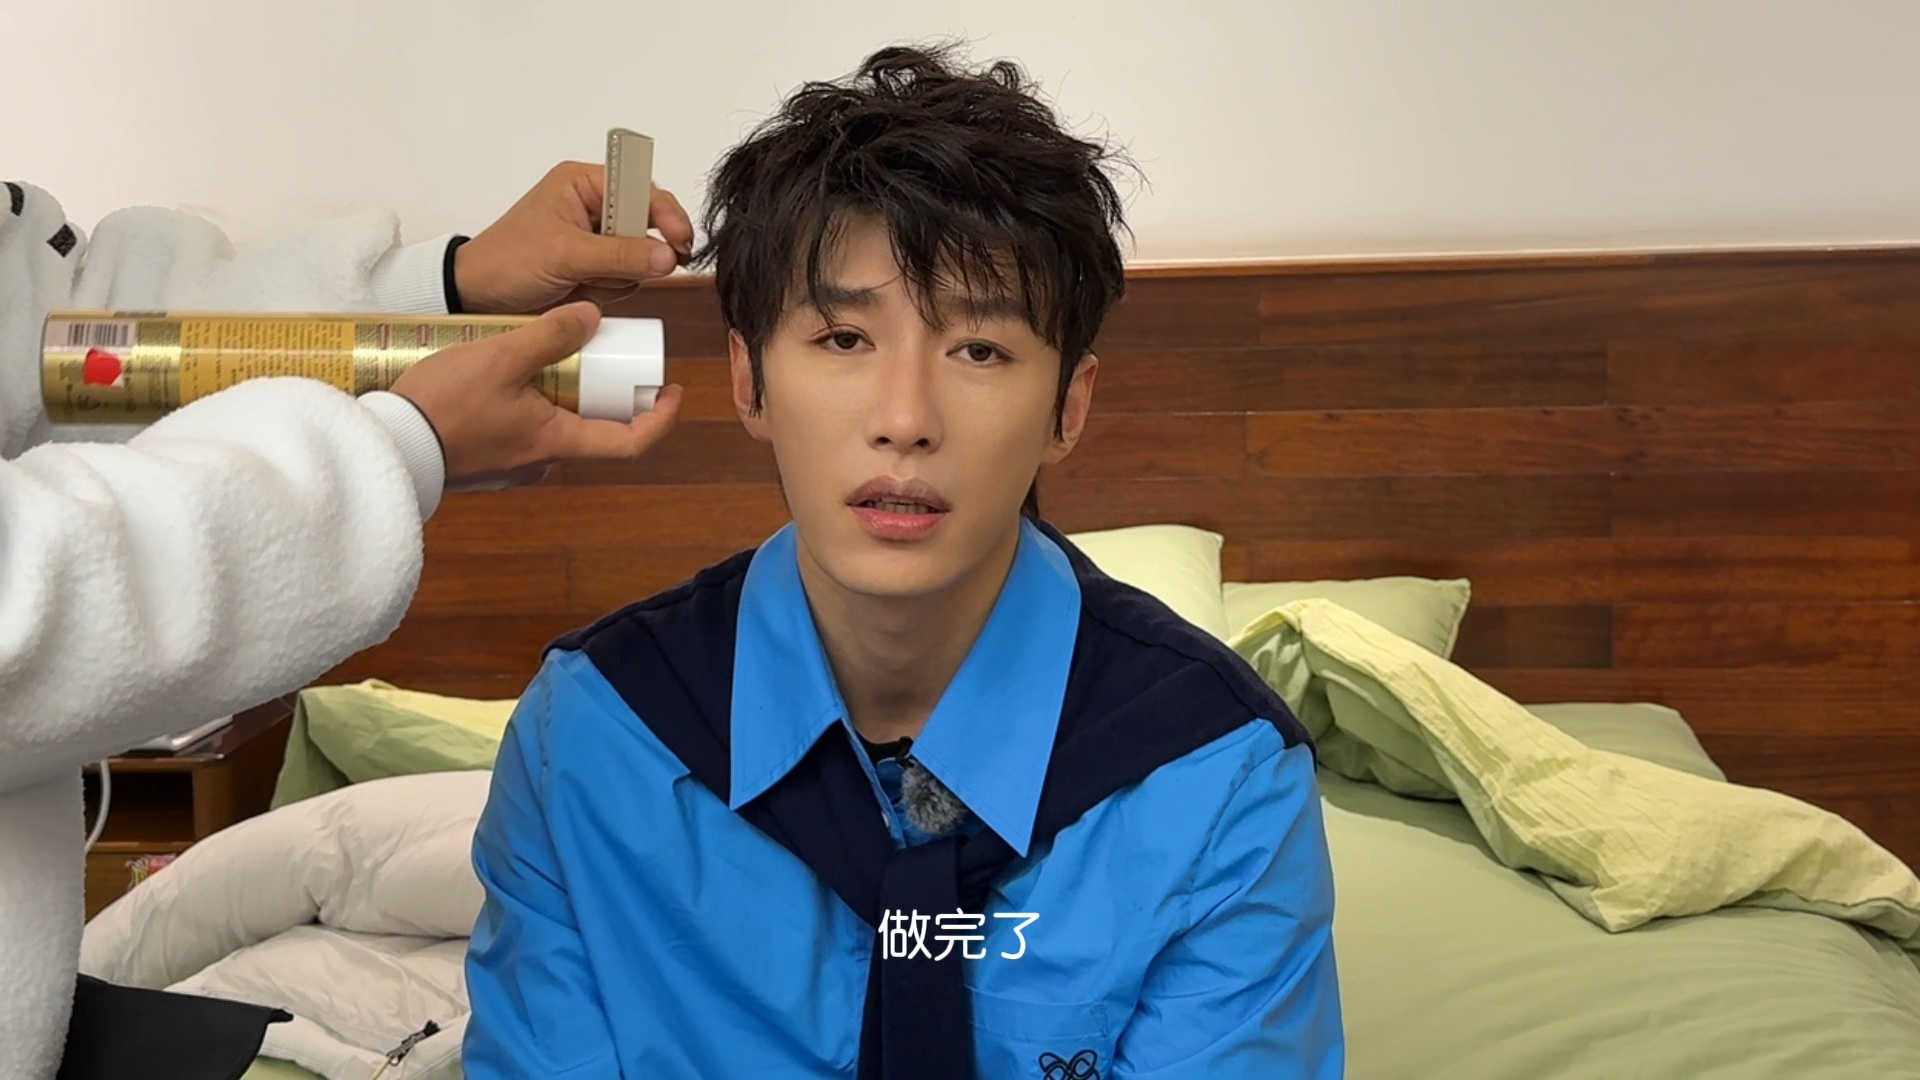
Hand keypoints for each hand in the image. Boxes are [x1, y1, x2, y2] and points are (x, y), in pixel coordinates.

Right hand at [390, 301, 682, 484]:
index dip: (661, 417)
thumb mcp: (502, 356)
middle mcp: (542, 462)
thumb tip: (592, 316)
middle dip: (602, 391)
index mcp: (559, 442)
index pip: (632, 442)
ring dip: (560, 394)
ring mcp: (514, 466)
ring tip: (548, 355)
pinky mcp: (488, 462)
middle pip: (592, 428)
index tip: (672, 390)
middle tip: (599, 353)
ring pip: (554, 426)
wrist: (386, 445)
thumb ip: (550, 334)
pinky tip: (508, 376)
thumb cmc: (444, 405)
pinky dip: (529, 404)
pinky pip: (523, 431)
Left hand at [453, 162, 694, 313]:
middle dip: (637, 253)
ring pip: (640, 258)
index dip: (666, 214)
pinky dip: (611, 290)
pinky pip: (626, 280)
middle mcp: (594, 207)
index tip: (680, 241)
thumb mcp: (566, 254)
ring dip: (620, 277)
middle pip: (647, 226)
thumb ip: (620, 254)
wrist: (477, 297)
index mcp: (584, 184)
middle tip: (621, 270)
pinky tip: (583, 291)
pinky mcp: (596, 268)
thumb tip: (668, 256)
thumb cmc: (507, 261)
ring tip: (584, 281)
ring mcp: (596, 240)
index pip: (643, 190)